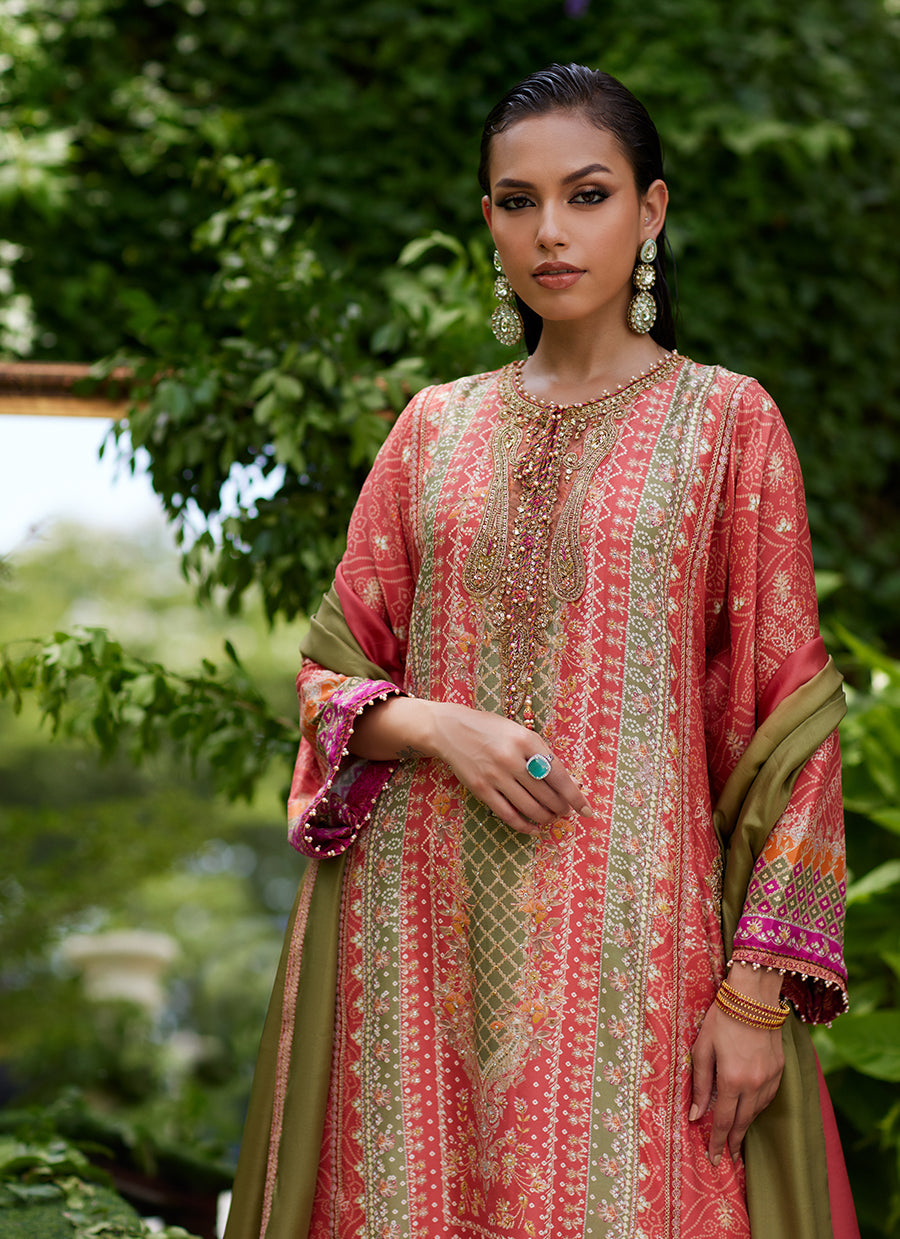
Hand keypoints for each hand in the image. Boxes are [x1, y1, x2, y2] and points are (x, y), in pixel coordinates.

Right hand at [349, 695, 589, 833]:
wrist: (450, 729)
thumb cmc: (490, 729)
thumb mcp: (518, 731)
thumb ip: (539, 753)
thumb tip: (564, 783)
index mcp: (527, 740)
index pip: (559, 775)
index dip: (575, 796)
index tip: (587, 810)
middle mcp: (512, 758)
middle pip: (547, 794)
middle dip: (561, 808)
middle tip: (565, 812)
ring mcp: (496, 775)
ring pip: (531, 807)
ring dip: (546, 817)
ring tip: (551, 818)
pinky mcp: (481, 789)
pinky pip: (508, 814)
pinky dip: (525, 825)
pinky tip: (533, 828)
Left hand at [689, 969, 784, 1165]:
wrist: (753, 997)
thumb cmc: (721, 1019)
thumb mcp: (702, 1049)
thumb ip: (700, 1084)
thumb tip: (695, 1115)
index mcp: (732, 1080)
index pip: (725, 1121)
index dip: (718, 1142)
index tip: (714, 1159)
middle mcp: (755, 1084)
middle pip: (743, 1121)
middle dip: (734, 1142)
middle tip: (727, 1158)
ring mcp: (770, 1077)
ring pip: (758, 1111)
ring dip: (747, 1125)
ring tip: (737, 1137)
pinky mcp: (780, 1069)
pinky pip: (769, 1097)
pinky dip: (758, 1107)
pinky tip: (751, 1109)